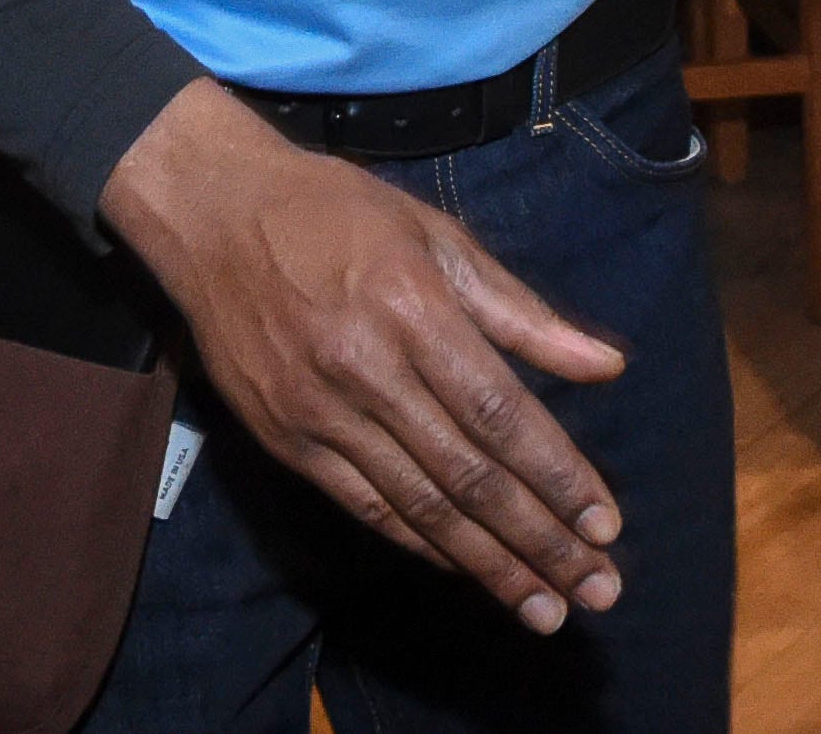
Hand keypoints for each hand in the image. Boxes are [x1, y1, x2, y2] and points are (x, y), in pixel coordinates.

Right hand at [103, 79, 628, 632]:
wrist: (215, 216)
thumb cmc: (340, 214)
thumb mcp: (438, 237)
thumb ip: (521, 312)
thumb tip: (606, 366)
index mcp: (413, 308)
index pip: (500, 413)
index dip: (557, 475)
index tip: (605, 525)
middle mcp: (366, 370)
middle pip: (467, 474)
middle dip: (538, 541)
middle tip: (595, 590)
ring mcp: (320, 412)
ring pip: (418, 505)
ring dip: (488, 564)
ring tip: (542, 607)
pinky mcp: (287, 440)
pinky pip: (364, 505)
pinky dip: (419, 543)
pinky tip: (464, 570)